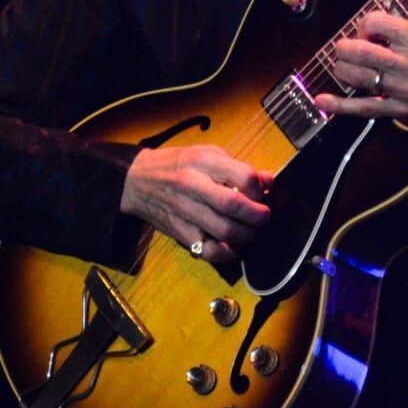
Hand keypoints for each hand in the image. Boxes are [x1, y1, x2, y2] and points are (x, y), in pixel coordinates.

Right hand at [120, 144, 273, 262]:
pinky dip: (226, 253)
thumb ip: (239, 168)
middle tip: (264, 216)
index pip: (243, 177)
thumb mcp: (209, 154)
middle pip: (233, 205)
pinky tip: (233, 247)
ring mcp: (185, 212)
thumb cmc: (179, 163)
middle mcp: (193, 186)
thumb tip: (269, 181)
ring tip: (252, 230)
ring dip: (246, 235)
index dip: (259, 188)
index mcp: (203, 162)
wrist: (137, 180)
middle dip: (257, 214)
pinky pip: (207, 251)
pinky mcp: (179, 233)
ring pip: (223, 231)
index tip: (262, 192)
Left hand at [314, 0, 407, 130]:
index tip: (369, 29)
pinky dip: (341, 105)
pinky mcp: (400, 108)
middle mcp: (407, 64)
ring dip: (343, 67)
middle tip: (347, 44)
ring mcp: (402, 88)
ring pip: (358, 77)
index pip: (373, 23)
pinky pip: (365, 108)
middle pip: (360, 51)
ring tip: (344, 62)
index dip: (364, 23)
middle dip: (345, 45)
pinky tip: (322, 100)